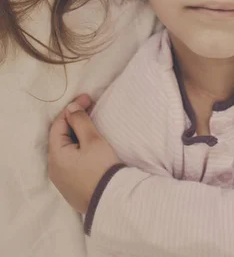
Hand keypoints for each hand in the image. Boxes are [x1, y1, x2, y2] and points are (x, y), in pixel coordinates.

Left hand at [48, 94, 122, 213]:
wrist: (112, 202)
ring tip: (91, 123)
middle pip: (61, 137)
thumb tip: (71, 107)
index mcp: (56, 155)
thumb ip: (80, 121)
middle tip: (91, 108)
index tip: (87, 98)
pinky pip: (71, 161)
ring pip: (66, 149)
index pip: (59, 125)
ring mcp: (62, 179)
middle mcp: (54, 168)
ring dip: (77, 134)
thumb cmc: (101, 168)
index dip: (72, 109)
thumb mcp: (92, 141)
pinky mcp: (71, 187)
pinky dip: (78, 148)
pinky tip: (89, 144)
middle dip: (75, 120)